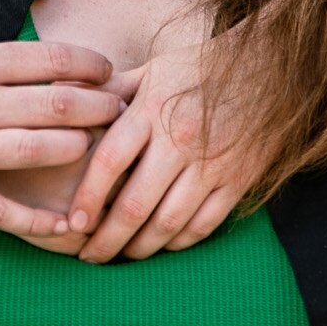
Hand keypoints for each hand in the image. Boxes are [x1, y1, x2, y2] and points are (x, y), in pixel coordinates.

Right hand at [0, 19, 125, 240]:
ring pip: (39, 153)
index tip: (107, 69)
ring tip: (98, 147)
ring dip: (79, 150)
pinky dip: (37, 221)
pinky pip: (1, 212)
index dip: (90, 64)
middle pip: (57, 106)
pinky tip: (67, 223)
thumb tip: (7, 49)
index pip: (49, 61)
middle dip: (101, 106)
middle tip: (122, 107)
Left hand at [65, 45, 257, 262]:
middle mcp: (181, 140)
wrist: (269, 68)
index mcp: (153, 110)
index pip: (110, 161)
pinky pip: (204, 224)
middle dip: (107, 238)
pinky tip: (162, 246)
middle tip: (88, 257)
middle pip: (136, 204)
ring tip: (121, 257)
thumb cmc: (199, 69)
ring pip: (169, 222)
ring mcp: (212, 164)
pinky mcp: (238, 180)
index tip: (72, 222)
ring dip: (141, 248)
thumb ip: (108, 92)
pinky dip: (179, 242)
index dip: (88, 197)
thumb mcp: (151, 71)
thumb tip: (57, 95)